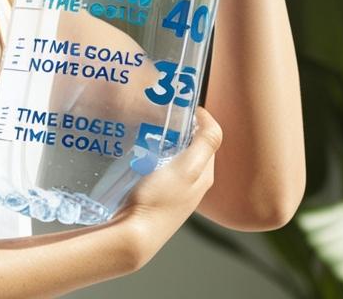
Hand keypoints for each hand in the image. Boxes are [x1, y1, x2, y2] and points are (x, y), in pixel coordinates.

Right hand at [101, 105, 222, 270]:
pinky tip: (138, 155)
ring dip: (165, 142)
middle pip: (191, 147)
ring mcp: (176, 193)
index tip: (179, 106)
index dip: (198, 119)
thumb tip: (209, 118)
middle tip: (160, 116)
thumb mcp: (186, 168)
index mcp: (205, 175)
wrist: (133, 236)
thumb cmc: (159, 201)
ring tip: (147, 130)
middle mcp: (194, 185)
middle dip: (180, 129)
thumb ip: (204, 144)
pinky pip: (160, 170)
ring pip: (175, 158)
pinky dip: (153, 157)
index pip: (208, 138)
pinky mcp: (158, 198)